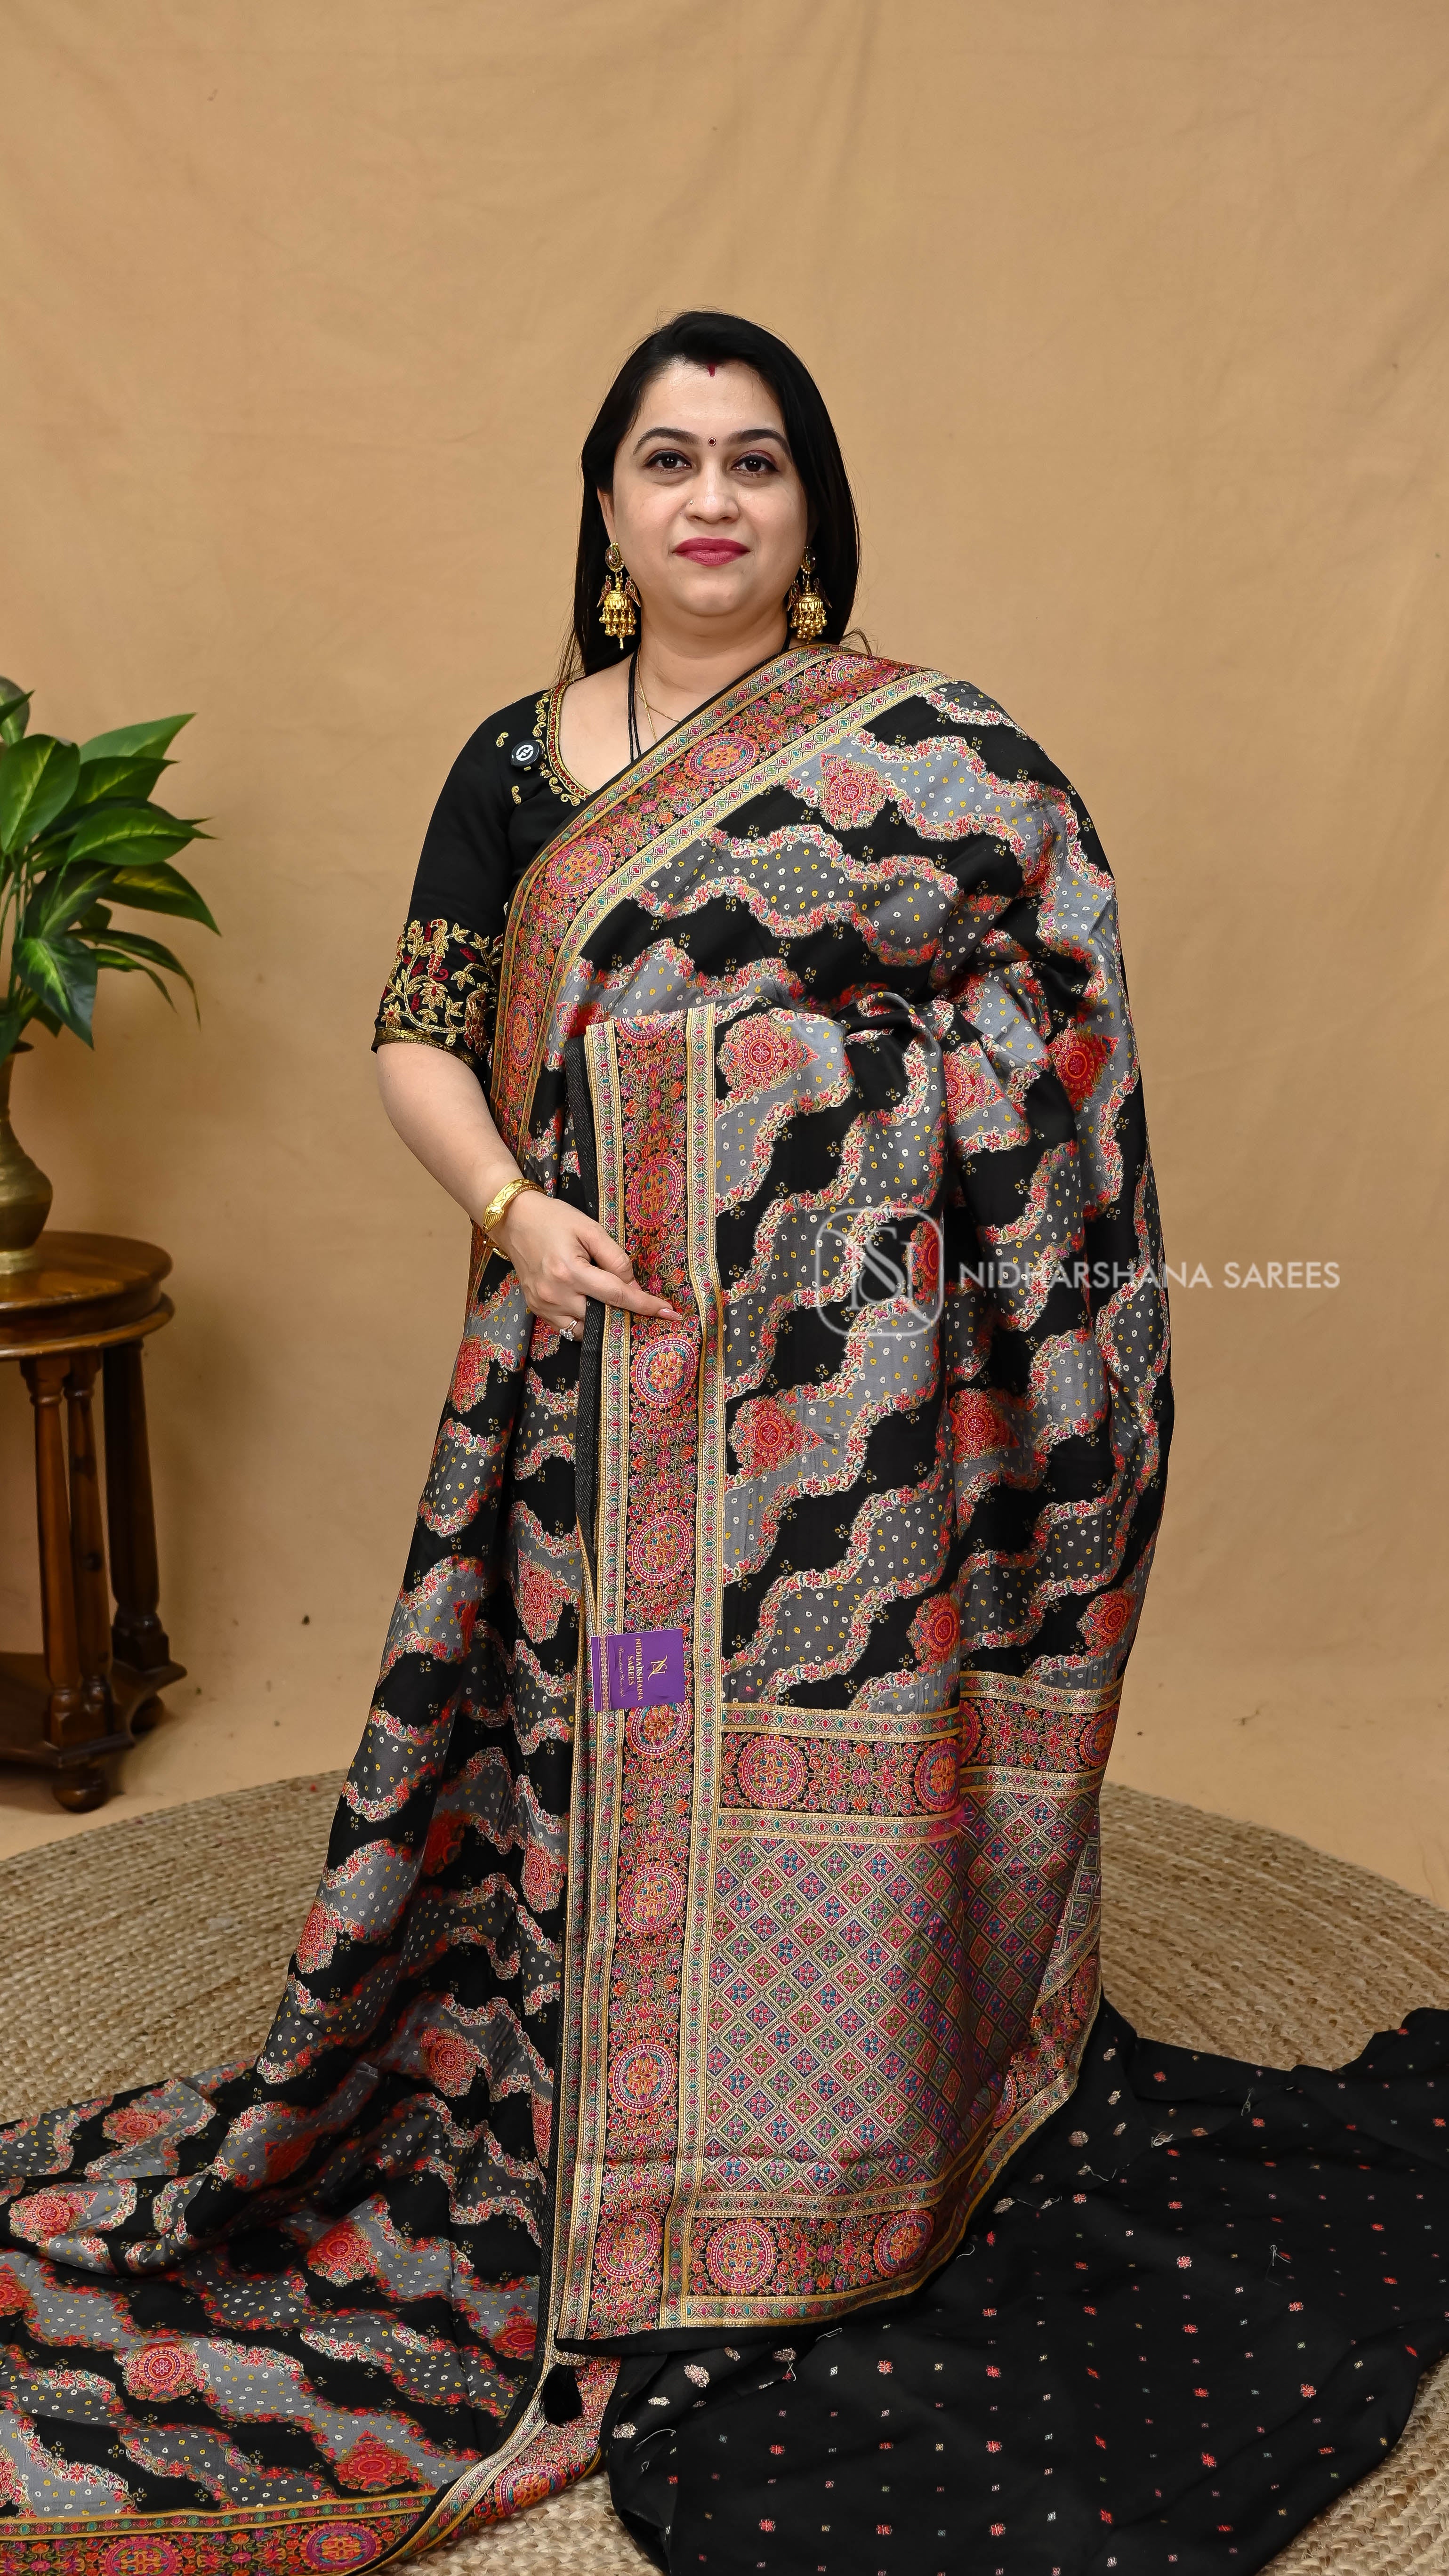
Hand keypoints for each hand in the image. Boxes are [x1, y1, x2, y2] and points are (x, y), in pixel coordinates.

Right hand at [491, 1190, 680, 1336]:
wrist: (513, 1220)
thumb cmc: (554, 1219)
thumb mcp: (590, 1229)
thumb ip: (615, 1258)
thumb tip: (635, 1287)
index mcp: (570, 1271)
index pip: (618, 1296)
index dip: (646, 1306)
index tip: (671, 1314)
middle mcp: (555, 1294)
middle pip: (603, 1316)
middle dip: (625, 1314)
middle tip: (642, 1307)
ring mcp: (543, 1306)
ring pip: (585, 1329)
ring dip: (604, 1321)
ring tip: (613, 1305)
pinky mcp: (536, 1310)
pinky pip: (568, 1328)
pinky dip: (584, 1322)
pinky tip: (591, 1306)